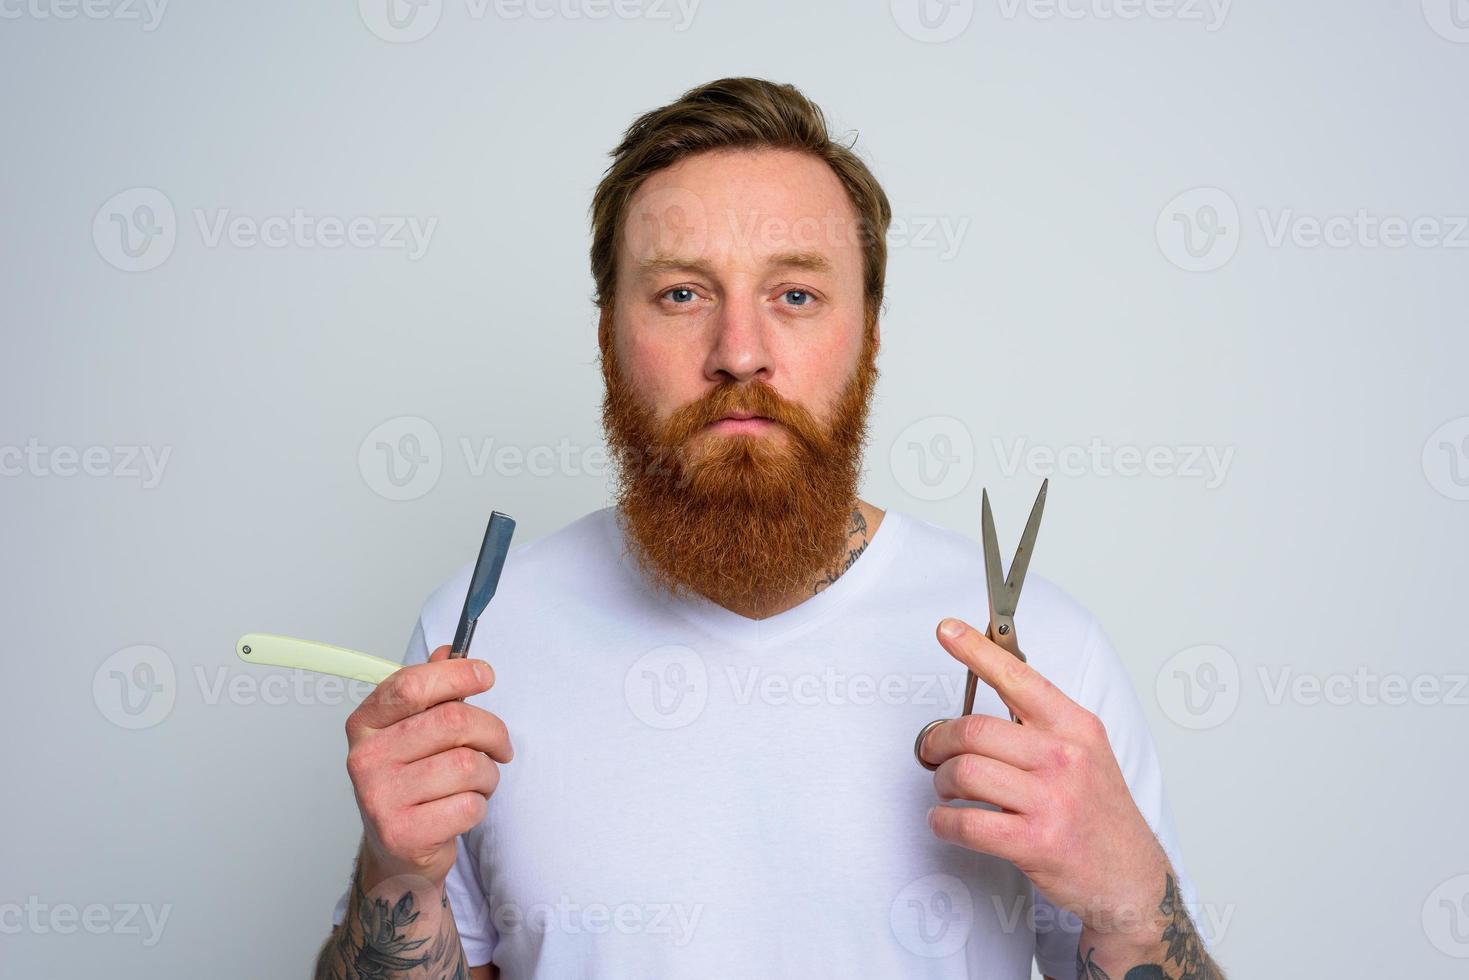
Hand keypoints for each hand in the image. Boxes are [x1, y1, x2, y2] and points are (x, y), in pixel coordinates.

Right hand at [344, 645, 513, 890]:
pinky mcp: (402, 833)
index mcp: (366, 724)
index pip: (412, 685)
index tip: (486, 676)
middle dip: (492, 731)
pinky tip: (462, 808)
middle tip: (500, 746)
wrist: (397, 854)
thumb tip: (450, 649)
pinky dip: (478, 806)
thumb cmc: (412, 784)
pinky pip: (468, 805)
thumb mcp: (414, 731)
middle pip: (452, 722)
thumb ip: (431, 690)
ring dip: (487, 774)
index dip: (457, 675)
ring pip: (467, 765)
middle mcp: (365, 758)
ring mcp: (380, 798)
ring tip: (477, 782)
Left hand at [917, 617, 1169, 939]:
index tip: (948, 630)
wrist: (1131, 877)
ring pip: (965, 772)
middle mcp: (1065, 758)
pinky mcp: (1037, 842)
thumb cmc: (1099, 814)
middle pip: (974, 730)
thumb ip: (1040, 726)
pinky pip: (966, 823)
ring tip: (947, 790)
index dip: (976, 650)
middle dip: (939, 741)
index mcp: (1076, 728)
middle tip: (932, 752)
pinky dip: (943, 823)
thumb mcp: (1086, 753)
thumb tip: (983, 705)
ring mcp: (1052, 800)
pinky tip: (948, 822)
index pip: (1018, 677)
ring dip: (942, 782)